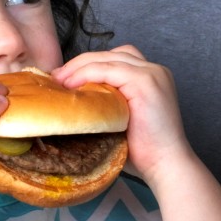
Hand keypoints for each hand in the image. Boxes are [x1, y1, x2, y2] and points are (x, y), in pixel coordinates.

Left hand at [53, 46, 191, 184]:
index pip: (114, 60)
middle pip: (109, 55)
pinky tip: (71, 85)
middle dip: (79, 63)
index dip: (87, 66)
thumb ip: (106, 104)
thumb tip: (72, 101)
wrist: (165, 166)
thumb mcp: (122, 120)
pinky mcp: (146, 82)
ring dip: (79, 67)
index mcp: (151, 78)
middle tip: (55, 78)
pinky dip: (87, 74)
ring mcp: (152, 74)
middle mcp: (154, 71)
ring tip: (59, 81)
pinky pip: (108, 69)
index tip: (63, 80)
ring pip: (107, 59)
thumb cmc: (144, 152)